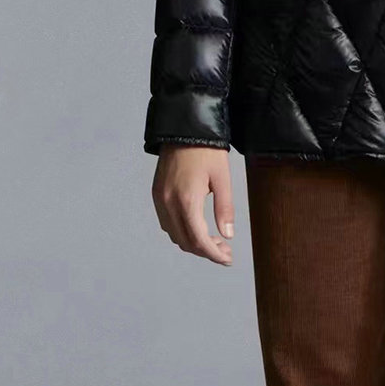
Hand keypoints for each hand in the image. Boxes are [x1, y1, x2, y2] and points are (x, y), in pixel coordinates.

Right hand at [152, 145, 234, 265]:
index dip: (213, 254)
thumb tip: (227, 235)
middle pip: (185, 242)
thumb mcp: (222, 177)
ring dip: (192, 242)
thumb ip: (224, 208)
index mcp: (186, 200)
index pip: (198, 240)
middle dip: (205, 251)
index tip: (227, 259)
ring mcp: (159, 199)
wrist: (184, 126)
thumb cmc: (206, 149)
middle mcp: (168, 203)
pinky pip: (166, 222)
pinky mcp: (156, 193)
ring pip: (174, 234)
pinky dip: (181, 230)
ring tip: (213, 240)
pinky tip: (196, 226)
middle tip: (225, 250)